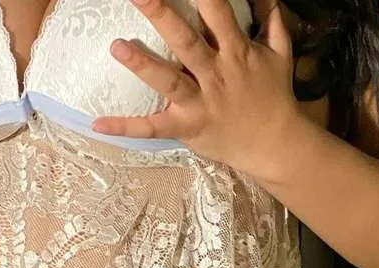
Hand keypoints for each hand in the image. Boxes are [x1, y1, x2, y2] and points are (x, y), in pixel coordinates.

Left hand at [92, 0, 301, 181]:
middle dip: (162, 15)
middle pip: (186, 40)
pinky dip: (126, 128)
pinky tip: (98, 124)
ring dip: (142, 64)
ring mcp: (201, 102)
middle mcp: (216, 74)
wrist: (275, 144)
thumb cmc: (274, 96)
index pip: (218, 12)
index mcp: (237, 51)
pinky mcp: (188, 127)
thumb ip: (272, 20)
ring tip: (115, 46)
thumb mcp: (280, 53)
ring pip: (169, 81)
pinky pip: (153, 128)